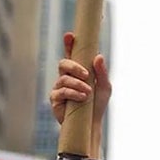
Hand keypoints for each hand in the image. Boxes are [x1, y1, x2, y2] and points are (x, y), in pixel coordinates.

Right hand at [50, 32, 110, 156]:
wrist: (92, 124)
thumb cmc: (97, 103)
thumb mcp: (104, 87)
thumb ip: (101, 72)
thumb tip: (99, 56)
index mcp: (78, 71)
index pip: (71, 54)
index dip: (69, 44)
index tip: (70, 35)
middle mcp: (66, 77)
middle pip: (63, 63)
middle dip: (74, 67)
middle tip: (86, 75)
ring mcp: (59, 87)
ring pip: (63, 78)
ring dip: (77, 84)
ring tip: (88, 92)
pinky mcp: (55, 99)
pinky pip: (60, 92)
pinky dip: (72, 93)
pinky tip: (82, 97)